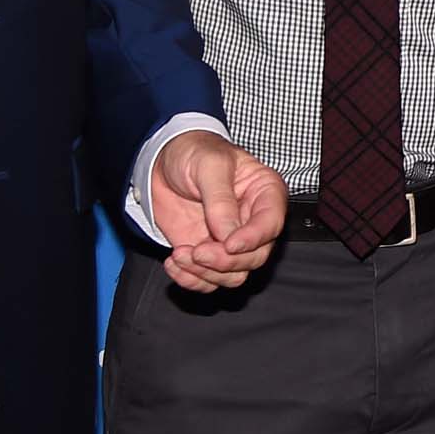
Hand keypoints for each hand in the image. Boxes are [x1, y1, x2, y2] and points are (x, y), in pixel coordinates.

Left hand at [148, 131, 286, 292]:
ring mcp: (230, 241)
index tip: (229, 244)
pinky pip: (209, 281)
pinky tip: (175, 263)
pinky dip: (191, 279)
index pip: (271, 225)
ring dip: (205, 273)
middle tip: (197, 251)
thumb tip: (228, 234)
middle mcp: (252, 221)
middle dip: (224, 261)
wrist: (162, 161)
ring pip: (234, 275)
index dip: (252, 239)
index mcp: (265, 194)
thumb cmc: (194, 152)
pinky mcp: (209, 254)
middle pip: (255, 257)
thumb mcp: (209, 165)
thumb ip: (220, 200)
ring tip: (181, 255)